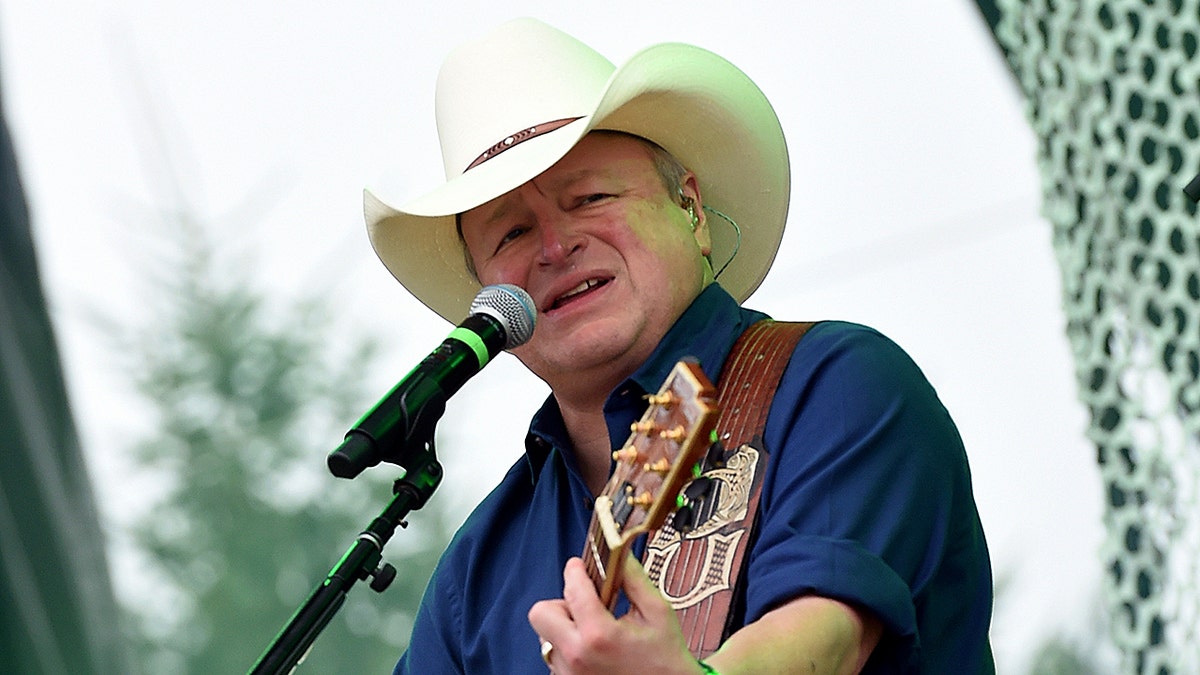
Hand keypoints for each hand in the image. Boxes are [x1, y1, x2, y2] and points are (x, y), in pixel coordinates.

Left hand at [528, 554, 699, 673]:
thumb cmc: (665, 663)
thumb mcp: (658, 614)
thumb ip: (635, 580)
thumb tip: (621, 556)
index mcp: (599, 635)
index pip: (572, 589)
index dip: (575, 570)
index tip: (578, 566)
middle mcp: (576, 656)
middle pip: (541, 614)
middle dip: (560, 603)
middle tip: (584, 606)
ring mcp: (568, 674)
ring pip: (546, 636)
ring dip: (565, 628)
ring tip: (594, 633)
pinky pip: (555, 657)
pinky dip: (569, 649)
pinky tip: (594, 651)